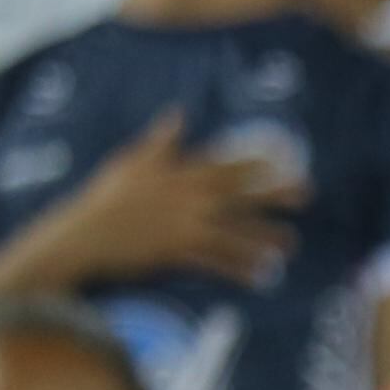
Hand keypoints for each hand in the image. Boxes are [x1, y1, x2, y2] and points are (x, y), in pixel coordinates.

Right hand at [51, 108, 297, 284]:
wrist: (83, 233)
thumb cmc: (104, 197)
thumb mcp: (131, 160)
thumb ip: (160, 140)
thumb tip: (178, 114)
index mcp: (177, 173)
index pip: (224, 164)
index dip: (256, 160)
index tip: (285, 156)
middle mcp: (186, 197)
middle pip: (238, 193)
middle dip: (273, 193)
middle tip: (306, 193)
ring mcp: (183, 224)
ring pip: (233, 230)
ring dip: (264, 237)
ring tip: (291, 243)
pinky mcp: (176, 251)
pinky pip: (217, 262)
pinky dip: (241, 269)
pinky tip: (263, 276)